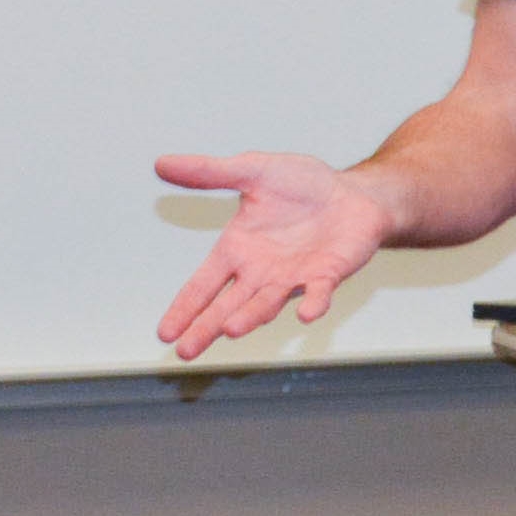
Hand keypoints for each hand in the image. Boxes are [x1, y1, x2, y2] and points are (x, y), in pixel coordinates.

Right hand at [154, 152, 394, 357]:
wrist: (354, 194)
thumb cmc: (303, 186)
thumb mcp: (252, 171)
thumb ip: (209, 172)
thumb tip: (161, 163)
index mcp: (238, 250)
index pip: (203, 285)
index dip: (185, 308)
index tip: (165, 334)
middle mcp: (261, 272)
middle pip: (227, 306)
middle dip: (207, 328)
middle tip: (186, 352)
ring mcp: (293, 277)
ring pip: (266, 303)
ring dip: (250, 317)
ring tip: (230, 330)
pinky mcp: (327, 275)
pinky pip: (318, 293)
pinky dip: (313, 304)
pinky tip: (306, 314)